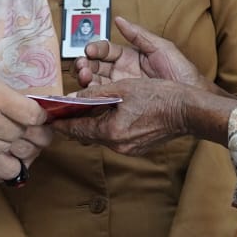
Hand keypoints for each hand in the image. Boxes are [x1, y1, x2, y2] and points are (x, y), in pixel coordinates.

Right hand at [0, 51, 51, 181]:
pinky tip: (1, 160)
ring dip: (15, 151)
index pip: (32, 116)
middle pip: (23, 138)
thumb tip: (18, 106)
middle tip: (34, 132)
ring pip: (8, 156)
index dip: (40, 117)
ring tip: (17, 144)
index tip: (39, 115)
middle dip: (32, 136)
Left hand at [55, 78, 185, 154]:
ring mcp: (128, 149)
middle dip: (75, 122)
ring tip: (83, 110)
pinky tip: (107, 115)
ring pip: (100, 136)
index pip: (76, 129)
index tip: (50, 118)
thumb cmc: (159, 96)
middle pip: (87, 134)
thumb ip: (95, 94)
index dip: (61, 122)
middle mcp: (117, 145)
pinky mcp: (137, 147)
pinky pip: (114, 137)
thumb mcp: (123, 88)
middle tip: (63, 112)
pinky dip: (106, 126)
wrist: (187, 111)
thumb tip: (72, 98)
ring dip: (91, 123)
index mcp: (110, 131)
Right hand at [77, 17, 203, 88]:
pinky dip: (93, 96)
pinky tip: (88, 94)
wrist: (192, 98)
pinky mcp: (123, 102)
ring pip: (96, 82)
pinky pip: (104, 99)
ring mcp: (122, 88)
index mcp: (130, 56)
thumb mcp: (161, 48)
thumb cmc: (182, 72)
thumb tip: (120, 20)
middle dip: (85, 65)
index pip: (105, 50)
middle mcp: (122, 72)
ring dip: (86, 79)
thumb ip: (139, 34)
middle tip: (82, 66)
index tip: (90, 50)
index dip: (95, 49)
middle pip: (96, 66)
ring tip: (84, 78)